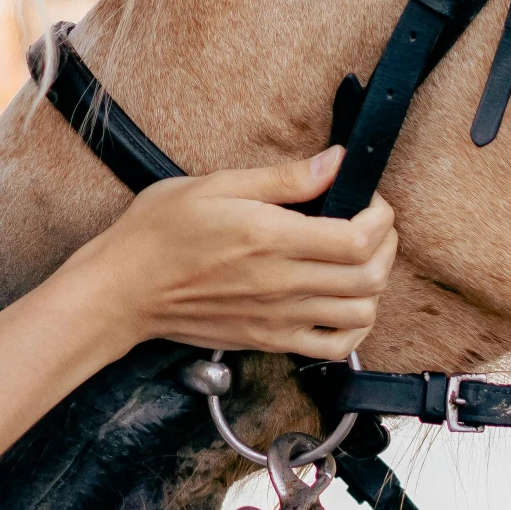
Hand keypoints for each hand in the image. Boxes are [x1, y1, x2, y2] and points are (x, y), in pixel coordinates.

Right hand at [82, 144, 396, 362]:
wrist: (124, 290)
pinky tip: (343, 301)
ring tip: (358, 258)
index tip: (370, 199)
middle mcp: (280, 283)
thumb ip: (283, 178)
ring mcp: (278, 318)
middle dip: (386, 244)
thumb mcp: (216, 185)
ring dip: (375, 283)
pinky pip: (335, 347)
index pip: (358, 238)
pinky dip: (355, 326)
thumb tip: (334, 162)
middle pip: (370, 276)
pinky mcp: (270, 340)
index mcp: (270, 238)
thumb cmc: (159, 233)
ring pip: (362, 313)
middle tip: (371, 222)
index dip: (380, 217)